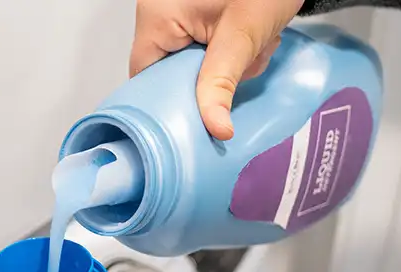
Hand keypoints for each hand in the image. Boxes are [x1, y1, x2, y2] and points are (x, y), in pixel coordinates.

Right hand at [130, 0, 303, 139]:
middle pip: (171, 71)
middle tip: (244, 65)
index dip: (168, 101)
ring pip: (194, 63)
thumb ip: (222, 83)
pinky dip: (231, 52)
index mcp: (156, 17)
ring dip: (228, 66)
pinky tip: (253, 42)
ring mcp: (179, 14)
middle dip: (212, 78)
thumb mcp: (242, 37)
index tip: (196, 118)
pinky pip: (205, 48)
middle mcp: (160, 14)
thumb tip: (215, 128)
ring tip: (255, 48)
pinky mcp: (198, 15)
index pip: (144, 76)